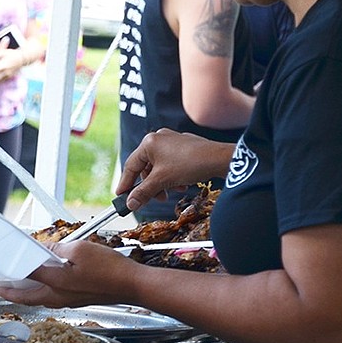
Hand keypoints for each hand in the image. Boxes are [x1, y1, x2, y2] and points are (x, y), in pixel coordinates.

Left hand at [0, 240, 142, 307]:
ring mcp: (69, 301)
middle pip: (28, 298)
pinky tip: (47, 282)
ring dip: (27, 294)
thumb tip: (47, 249)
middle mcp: (59, 296)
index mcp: (55, 283)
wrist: (133, 285)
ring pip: (41, 300)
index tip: (1, 272)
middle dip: (12, 294)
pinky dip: (44, 292)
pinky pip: (54, 298)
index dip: (12, 273)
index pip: (26, 278)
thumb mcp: (79, 249)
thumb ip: (58, 249)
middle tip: (1, 289)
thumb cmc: (110, 270)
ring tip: (19, 286)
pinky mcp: (78, 300)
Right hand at [115, 129, 230, 212]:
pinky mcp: (184, 146)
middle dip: (150, 185)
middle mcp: (158, 138)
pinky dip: (172, 176)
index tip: (121, 196)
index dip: (126, 183)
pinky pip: (171, 163)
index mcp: (149, 143)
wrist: (220, 159)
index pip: (130, 165)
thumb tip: (130, 204)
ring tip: (173, 191)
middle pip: (145, 167)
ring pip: (159, 167)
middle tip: (154, 198)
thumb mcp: (162, 181)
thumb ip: (143, 193)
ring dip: (162, 182)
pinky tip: (181, 184)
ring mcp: (172, 141)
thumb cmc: (189, 164)